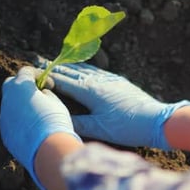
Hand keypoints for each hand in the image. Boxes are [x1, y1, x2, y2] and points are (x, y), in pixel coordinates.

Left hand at [0, 66, 81, 189]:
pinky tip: (33, 129)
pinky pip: (10, 121)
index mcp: (20, 86)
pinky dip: (19, 120)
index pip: (25, 71)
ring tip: (38, 114)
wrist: (47, 150)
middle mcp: (8, 99)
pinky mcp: (4, 133)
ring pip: (10, 104)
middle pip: (11, 84)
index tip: (50, 85)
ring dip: (21, 105)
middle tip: (39, 94)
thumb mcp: (55, 102)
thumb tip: (41, 95)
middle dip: (23, 86)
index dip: (38, 75)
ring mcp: (3, 117)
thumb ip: (45, 94)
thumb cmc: (54, 121)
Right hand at [49, 63, 189, 149]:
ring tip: (58, 61)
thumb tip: (58, 119)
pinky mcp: (118, 81)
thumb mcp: (100, 128)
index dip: (48, 76)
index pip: (64, 81)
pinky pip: (96, 70)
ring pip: (85, 68)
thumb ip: (78, 122)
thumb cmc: (127, 127)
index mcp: (90, 91)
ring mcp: (109, 79)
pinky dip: (85, 67)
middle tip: (40, 60)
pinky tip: (85, 68)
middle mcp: (98, 81)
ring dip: (69, 65)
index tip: (34, 71)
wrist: (155, 119)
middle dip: (56, 67)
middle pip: (72, 71)